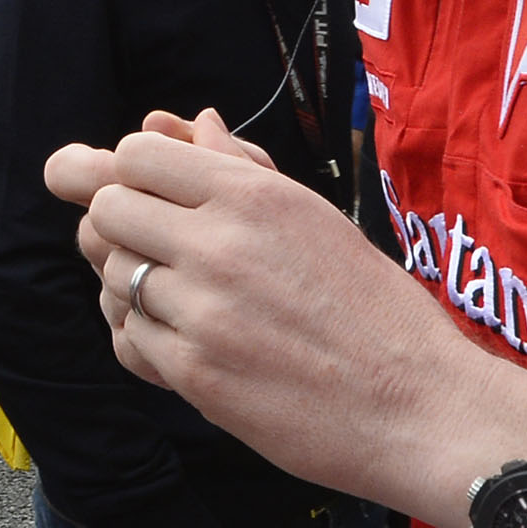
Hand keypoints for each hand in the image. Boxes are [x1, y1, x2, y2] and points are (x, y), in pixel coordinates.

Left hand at [55, 108, 526, 521]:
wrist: (421, 407)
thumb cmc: (376, 310)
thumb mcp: (315, 218)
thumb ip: (240, 169)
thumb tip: (189, 120)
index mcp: (255, 196)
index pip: (136, 153)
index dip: (130, 173)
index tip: (148, 197)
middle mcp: (220, 244)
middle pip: (105, 209)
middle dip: (118, 227)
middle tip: (153, 252)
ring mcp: (202, 312)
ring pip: (110, 276)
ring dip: (131, 287)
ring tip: (181, 302)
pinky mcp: (193, 374)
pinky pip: (128, 338)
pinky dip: (146, 339)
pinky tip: (189, 344)